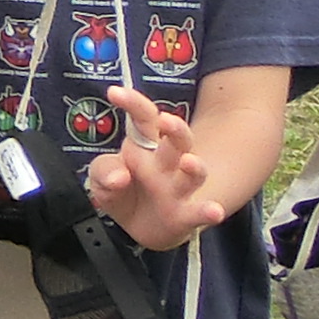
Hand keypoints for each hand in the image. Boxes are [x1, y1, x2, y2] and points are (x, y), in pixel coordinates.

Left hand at [81, 87, 233, 249]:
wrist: (136, 226)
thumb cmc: (121, 190)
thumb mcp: (102, 177)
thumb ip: (104, 171)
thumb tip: (119, 178)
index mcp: (144, 145)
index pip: (143, 119)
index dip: (133, 103)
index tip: (114, 92)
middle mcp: (167, 162)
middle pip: (178, 140)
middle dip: (176, 129)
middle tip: (167, 121)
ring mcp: (178, 188)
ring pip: (194, 172)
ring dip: (195, 167)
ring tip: (189, 161)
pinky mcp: (185, 215)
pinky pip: (199, 212)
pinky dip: (208, 211)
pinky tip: (215, 211)